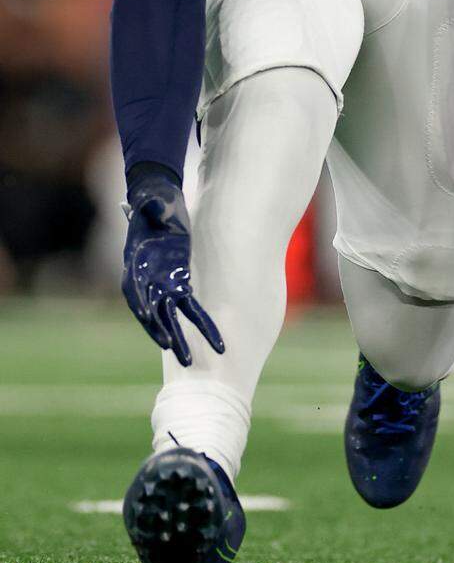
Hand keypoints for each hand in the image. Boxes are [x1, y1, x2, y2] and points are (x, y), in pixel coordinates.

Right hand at [121, 169, 223, 366]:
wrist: (161, 201)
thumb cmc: (156, 202)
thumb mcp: (154, 202)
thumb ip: (153, 207)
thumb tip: (152, 205)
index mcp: (135, 265)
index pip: (135, 292)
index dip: (142, 306)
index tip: (150, 319)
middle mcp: (146, 281)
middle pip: (154, 313)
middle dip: (165, 334)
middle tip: (177, 352)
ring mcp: (162, 284)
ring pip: (171, 317)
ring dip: (180, 338)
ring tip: (191, 361)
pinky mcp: (180, 282)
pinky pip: (190, 306)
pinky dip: (198, 322)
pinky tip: (209, 338)